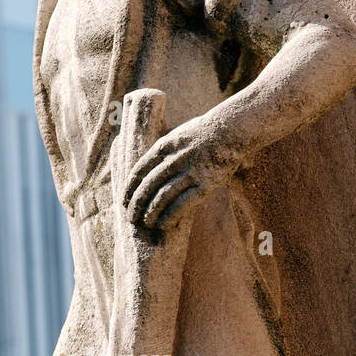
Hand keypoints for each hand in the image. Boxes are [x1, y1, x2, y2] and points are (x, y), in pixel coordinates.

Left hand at [122, 114, 239, 230]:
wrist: (230, 130)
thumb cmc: (203, 133)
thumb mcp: (177, 134)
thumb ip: (163, 150)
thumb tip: (149, 165)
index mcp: (163, 147)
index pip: (139, 171)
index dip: (129, 189)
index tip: (124, 201)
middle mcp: (173, 160)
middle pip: (147, 187)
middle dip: (136, 205)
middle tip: (130, 217)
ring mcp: (189, 173)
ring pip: (162, 197)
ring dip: (150, 213)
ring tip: (145, 223)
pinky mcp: (204, 185)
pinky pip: (182, 204)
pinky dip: (169, 216)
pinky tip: (163, 224)